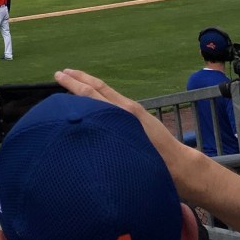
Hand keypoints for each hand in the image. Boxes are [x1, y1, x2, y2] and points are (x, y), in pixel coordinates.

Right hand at [54, 68, 193, 180]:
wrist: (181, 167)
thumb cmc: (155, 164)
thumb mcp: (129, 150)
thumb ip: (110, 134)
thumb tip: (89, 124)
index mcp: (123, 113)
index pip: (93, 93)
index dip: (74, 83)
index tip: (58, 75)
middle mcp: (126, 108)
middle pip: (98, 88)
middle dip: (78, 78)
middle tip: (61, 72)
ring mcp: (133, 111)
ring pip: (106, 92)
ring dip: (89, 84)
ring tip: (74, 80)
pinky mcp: (138, 116)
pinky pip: (114, 100)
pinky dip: (99, 95)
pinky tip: (95, 100)